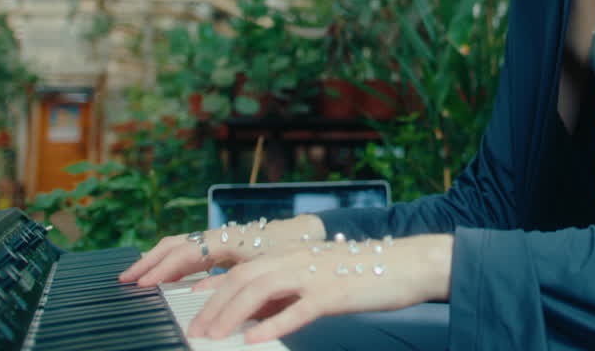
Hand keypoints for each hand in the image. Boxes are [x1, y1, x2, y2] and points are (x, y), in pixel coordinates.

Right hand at [119, 214, 325, 286]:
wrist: (308, 232)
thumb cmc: (290, 251)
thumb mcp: (265, 271)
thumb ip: (233, 284)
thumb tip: (198, 296)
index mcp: (227, 238)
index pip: (184, 252)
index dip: (161, 268)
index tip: (142, 284)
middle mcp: (219, 235)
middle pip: (175, 245)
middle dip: (149, 261)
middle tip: (125, 279)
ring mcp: (220, 238)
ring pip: (181, 247)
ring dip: (158, 262)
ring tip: (137, 278)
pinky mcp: (223, 245)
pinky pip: (192, 252)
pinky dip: (174, 263)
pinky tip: (166, 278)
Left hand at [187, 233, 453, 343]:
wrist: (407, 263)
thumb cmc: (363, 273)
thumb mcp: (317, 281)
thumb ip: (285, 294)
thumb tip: (252, 315)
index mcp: (292, 255)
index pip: (242, 268)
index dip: (212, 286)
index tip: (186, 302)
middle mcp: (297, 260)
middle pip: (243, 279)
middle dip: (212, 306)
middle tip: (193, 331)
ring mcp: (314, 276)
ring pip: (260, 290)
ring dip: (231, 314)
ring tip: (212, 336)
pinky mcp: (334, 293)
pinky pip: (297, 310)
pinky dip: (271, 324)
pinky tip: (253, 339)